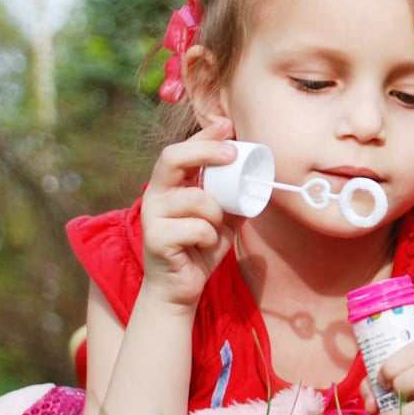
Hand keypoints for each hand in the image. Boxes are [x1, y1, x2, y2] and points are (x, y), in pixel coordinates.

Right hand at [138, 118, 240, 310]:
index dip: (203, 137)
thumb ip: (234, 197)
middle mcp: (155, 195)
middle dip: (205, 152)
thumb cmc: (199, 248)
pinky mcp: (155, 238)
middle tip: (232, 154)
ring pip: (195, 199)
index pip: (181, 151)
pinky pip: (196, 228)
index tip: (228, 126)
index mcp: (171, 186)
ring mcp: (152, 216)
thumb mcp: (223, 218)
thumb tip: (261, 176)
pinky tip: (203, 246)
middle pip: (172, 158)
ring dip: (216, 212)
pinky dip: (210, 237)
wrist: (180, 287)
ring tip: (215, 227)